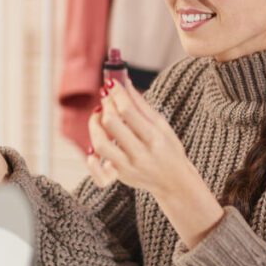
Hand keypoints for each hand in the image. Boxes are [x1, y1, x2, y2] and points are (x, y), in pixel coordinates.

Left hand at [84, 77, 200, 197]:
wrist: (174, 182)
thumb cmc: (170, 150)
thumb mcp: (162, 126)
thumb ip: (141, 105)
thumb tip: (125, 83)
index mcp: (154, 138)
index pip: (128, 111)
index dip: (116, 93)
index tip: (111, 83)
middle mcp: (140, 154)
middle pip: (111, 124)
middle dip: (106, 105)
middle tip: (107, 98)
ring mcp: (128, 167)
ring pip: (100, 144)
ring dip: (95, 125)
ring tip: (99, 115)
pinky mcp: (119, 177)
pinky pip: (98, 172)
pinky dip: (91, 160)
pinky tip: (92, 146)